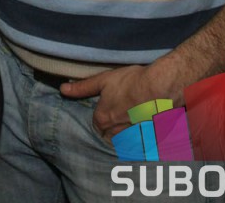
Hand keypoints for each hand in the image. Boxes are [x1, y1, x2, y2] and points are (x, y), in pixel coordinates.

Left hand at [60, 64, 176, 140]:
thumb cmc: (131, 81)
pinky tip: (145, 129)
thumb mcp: (103, 80)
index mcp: (103, 119)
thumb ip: (82, 87)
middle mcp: (116, 131)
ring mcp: (134, 136)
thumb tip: (63, 89)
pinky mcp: (150, 138)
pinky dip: (142, 139)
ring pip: (125, 142)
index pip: (96, 126)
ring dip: (126, 137)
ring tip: (131, 125)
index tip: (106, 113)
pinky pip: (142, 143)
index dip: (100, 119)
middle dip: (111, 131)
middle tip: (118, 121)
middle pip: (109, 137)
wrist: (161, 86)